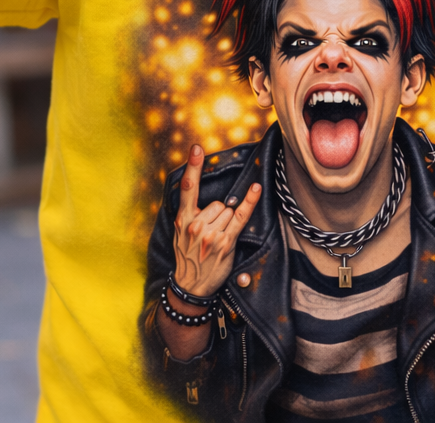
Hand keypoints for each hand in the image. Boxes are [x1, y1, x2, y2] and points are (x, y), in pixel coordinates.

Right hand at [172, 145, 261, 297]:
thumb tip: (204, 194)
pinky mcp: (225, 242)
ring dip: (226, 222)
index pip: (188, 188)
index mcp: (182, 219)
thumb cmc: (187, 256)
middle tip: (210, 233)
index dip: (193, 166)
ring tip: (216, 240)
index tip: (197, 148)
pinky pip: (240, 216)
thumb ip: (189, 213)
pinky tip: (255, 188)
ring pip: (228, 210)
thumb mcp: (179, 233)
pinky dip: (249, 202)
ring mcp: (210, 234)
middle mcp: (196, 225)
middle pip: (217, 202)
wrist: (191, 286)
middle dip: (218, 214)